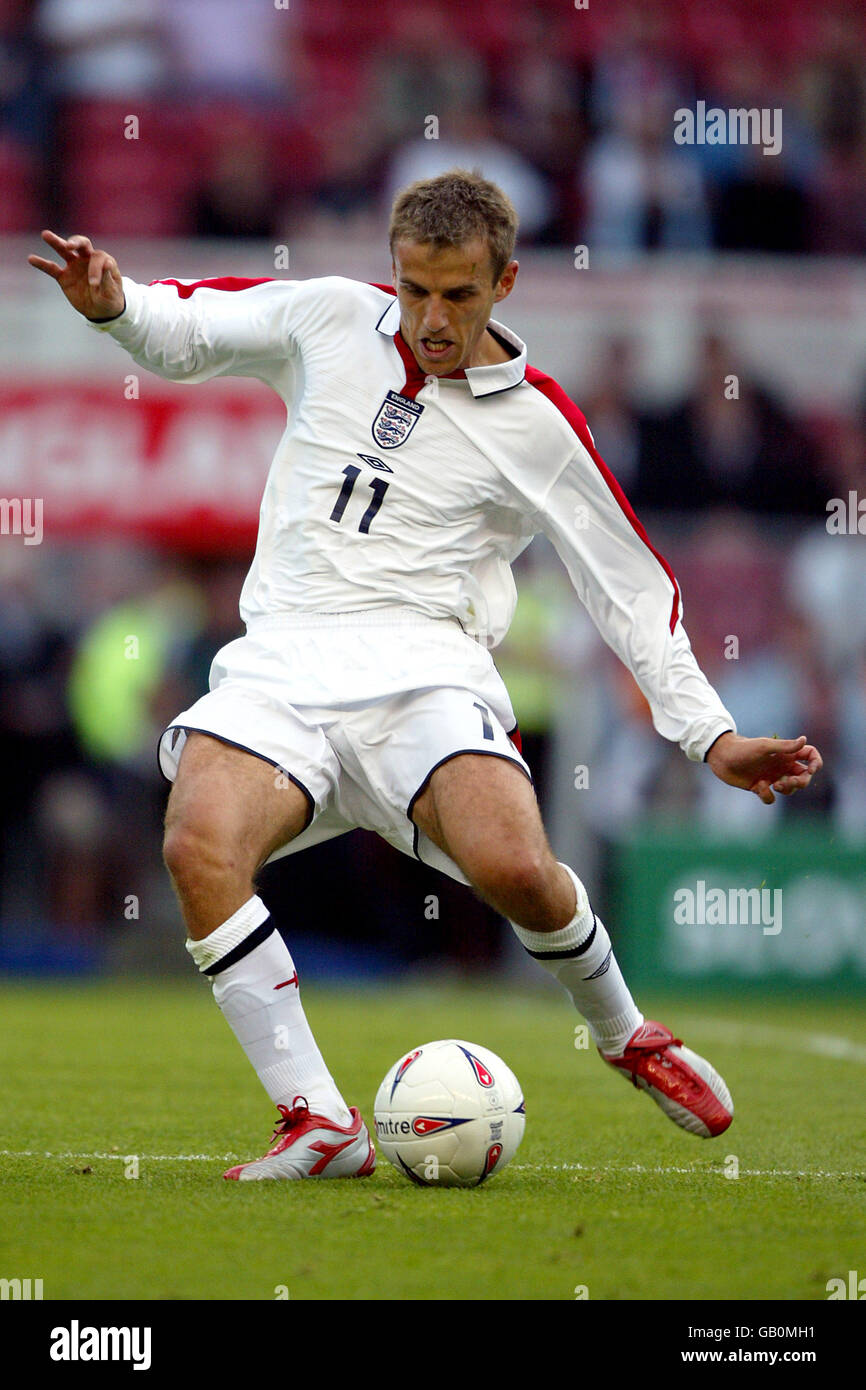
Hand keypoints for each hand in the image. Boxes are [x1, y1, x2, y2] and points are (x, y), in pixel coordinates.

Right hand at [28, 230, 124, 320]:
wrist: (101, 311)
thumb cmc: (110, 299)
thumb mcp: (112, 292)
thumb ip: (108, 278)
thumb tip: (107, 263)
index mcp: (103, 261)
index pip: (98, 257)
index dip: (95, 269)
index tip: (94, 284)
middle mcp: (88, 259)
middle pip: (82, 244)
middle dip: (75, 242)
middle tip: (69, 245)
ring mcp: (75, 266)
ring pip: (64, 251)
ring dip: (56, 242)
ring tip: (45, 234)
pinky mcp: (64, 277)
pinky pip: (52, 268)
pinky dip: (42, 264)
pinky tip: (31, 259)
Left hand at [706, 731, 822, 804]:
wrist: (721, 757)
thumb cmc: (743, 748)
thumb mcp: (765, 747)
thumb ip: (785, 746)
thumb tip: (804, 740)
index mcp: (785, 754)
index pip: (810, 755)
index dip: (816, 762)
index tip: (811, 769)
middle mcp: (781, 765)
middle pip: (803, 776)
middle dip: (801, 782)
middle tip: (788, 781)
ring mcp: (771, 776)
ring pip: (790, 789)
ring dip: (787, 790)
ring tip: (775, 784)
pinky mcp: (759, 787)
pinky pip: (771, 797)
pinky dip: (768, 795)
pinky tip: (759, 787)